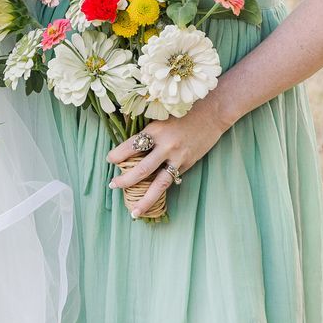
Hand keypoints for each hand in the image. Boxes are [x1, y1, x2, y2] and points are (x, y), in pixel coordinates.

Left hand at [105, 104, 233, 218]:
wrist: (212, 113)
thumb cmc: (184, 110)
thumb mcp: (162, 116)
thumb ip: (149, 131)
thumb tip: (131, 145)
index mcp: (156, 130)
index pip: (131, 146)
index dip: (118, 154)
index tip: (110, 160)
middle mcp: (166, 146)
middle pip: (141, 169)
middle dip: (125, 181)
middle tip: (113, 186)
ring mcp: (178, 158)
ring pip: (159, 184)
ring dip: (145, 199)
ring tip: (134, 212)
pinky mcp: (188, 164)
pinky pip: (172, 179)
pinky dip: (161, 188)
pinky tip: (152, 198)